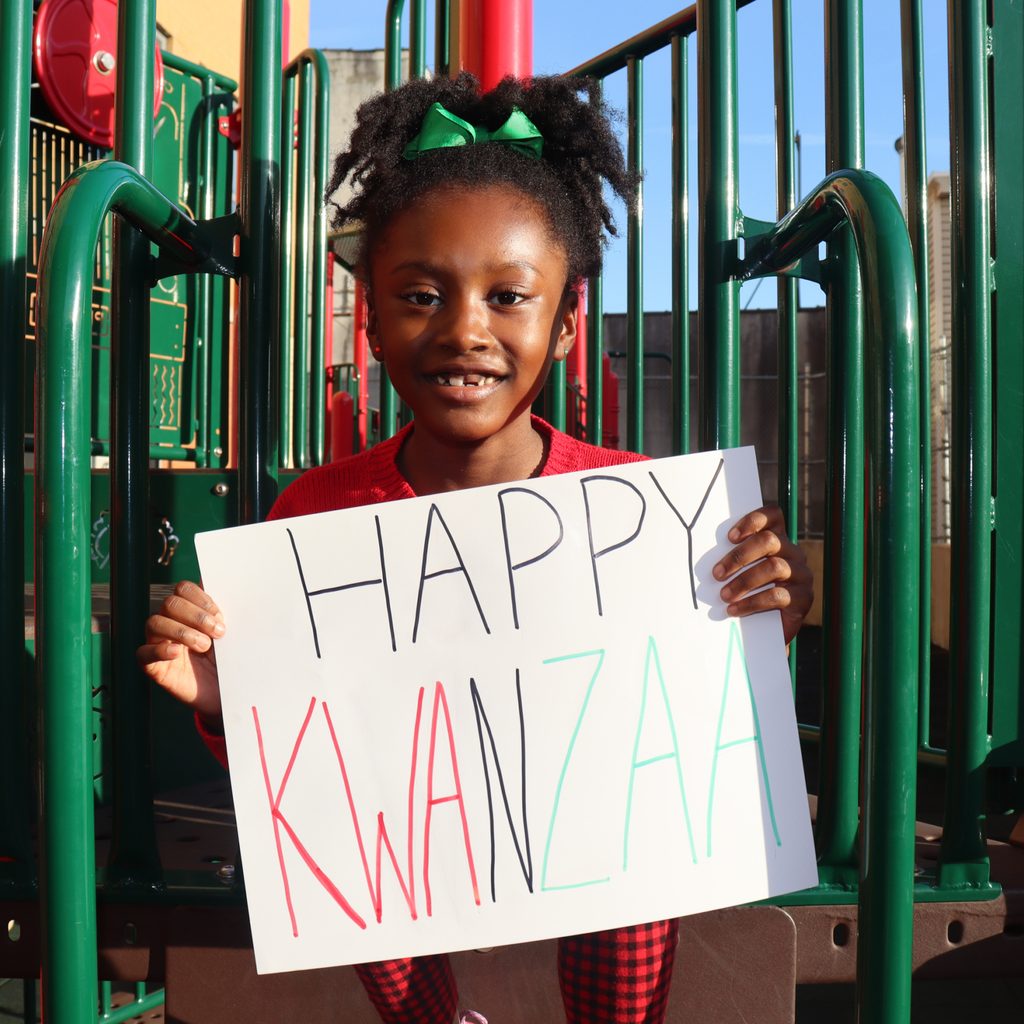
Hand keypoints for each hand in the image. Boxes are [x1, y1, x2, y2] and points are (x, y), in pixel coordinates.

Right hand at [137, 580, 223, 725]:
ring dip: (183, 632)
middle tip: (218, 633)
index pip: (183, 589)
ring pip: (155, 622)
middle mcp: (171, 623)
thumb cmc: (228, 661)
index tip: (220, 616)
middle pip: (170, 603)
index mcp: (189, 611)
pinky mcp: (153, 667)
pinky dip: (160, 649)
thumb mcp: (229, 635)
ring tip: (204, 646)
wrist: (228, 693)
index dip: (201, 598)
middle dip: (196, 615)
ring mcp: (159, 644)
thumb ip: (221, 614)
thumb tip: (217, 587)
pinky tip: (177, 652)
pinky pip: (143, 653)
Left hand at [712, 505, 812, 643]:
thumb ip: (734, 559)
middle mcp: (793, 552)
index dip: (752, 521)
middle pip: (769, 540)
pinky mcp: (803, 597)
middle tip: (716, 574)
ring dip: (743, 582)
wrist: (768, 630)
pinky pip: (777, 595)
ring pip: (774, 567)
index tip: (730, 537)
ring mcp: (801, 574)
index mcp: (778, 539)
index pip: (773, 515)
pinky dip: (752, 603)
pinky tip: (734, 610)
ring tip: (724, 596)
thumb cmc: (749, 594)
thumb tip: (709, 558)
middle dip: (739, 556)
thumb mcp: (742, 572)